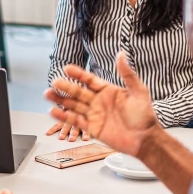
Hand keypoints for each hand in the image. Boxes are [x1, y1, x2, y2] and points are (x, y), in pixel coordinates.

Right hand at [45, 52, 159, 156]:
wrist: (145, 139)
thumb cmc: (144, 116)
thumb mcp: (139, 92)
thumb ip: (128, 74)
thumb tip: (121, 54)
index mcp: (108, 91)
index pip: (90, 80)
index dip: (79, 74)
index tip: (67, 68)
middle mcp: (99, 102)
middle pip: (78, 92)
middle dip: (66, 87)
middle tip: (54, 82)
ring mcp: (95, 115)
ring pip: (74, 105)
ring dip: (61, 100)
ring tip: (48, 94)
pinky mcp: (92, 128)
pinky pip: (76, 121)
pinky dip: (64, 117)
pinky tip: (54, 112)